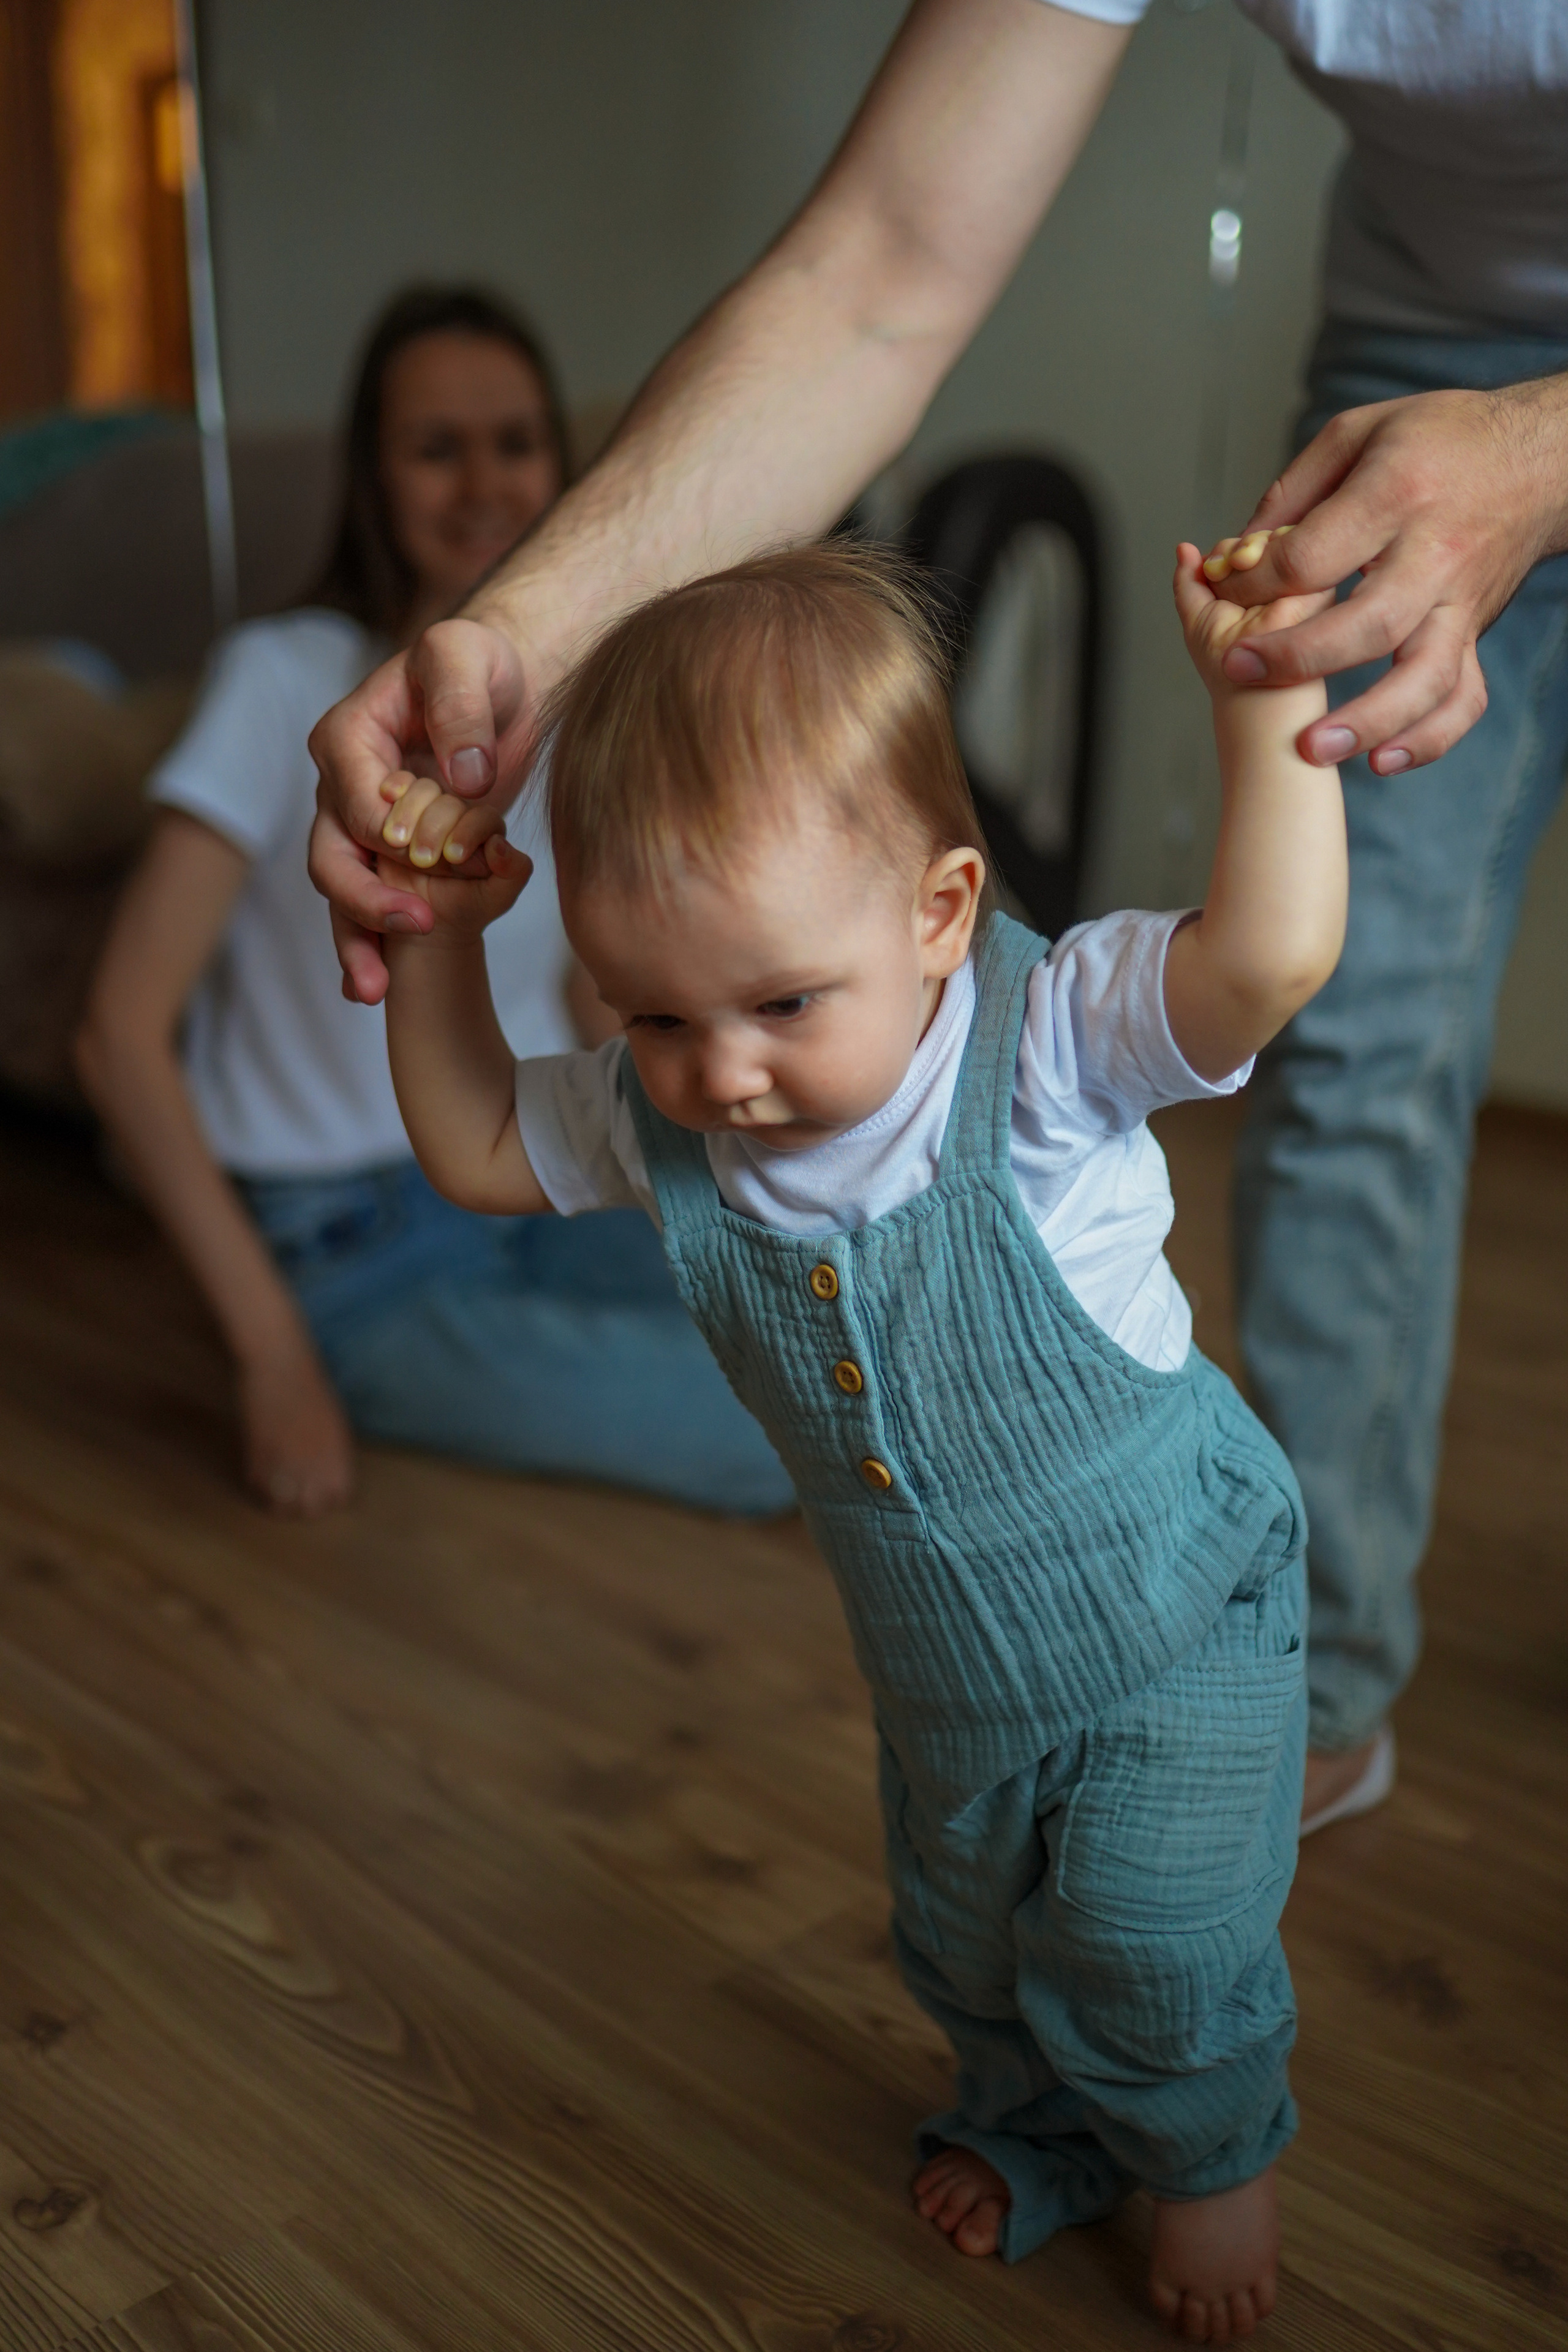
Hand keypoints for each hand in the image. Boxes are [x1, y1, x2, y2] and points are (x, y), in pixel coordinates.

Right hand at [238, 1342, 355, 1516]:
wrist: (279, 1365)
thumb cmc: (310, 1385)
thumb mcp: (333, 1422)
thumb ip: (332, 1451)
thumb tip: (324, 1472)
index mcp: (339, 1456)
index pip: (339, 1498)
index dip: (329, 1498)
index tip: (321, 1491)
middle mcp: (315, 1467)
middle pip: (311, 1510)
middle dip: (305, 1507)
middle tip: (298, 1495)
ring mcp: (285, 1465)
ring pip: (282, 1508)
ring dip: (281, 1503)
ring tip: (279, 1491)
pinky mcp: (257, 1459)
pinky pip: (258, 1489)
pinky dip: (260, 1487)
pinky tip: (263, 1475)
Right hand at [307, 617, 532, 1006]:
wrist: (500, 686)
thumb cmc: (478, 664)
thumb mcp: (466, 658)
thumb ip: (460, 708)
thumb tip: (466, 778)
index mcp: (348, 738)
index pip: (353, 798)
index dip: (386, 830)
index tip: (429, 854)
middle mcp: (343, 789)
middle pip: (332, 856)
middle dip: (364, 900)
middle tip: (415, 923)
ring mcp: (363, 829)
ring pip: (344, 893)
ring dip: (356, 943)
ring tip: (373, 990)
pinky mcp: (394, 857)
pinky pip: (374, 905)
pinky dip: (374, 946)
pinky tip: (377, 988)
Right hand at [374, 800, 531, 942]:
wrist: (416, 923)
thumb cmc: (461, 909)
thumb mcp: (495, 899)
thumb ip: (513, 874)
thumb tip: (501, 843)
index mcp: (487, 831)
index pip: (484, 817)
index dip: (469, 832)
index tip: (453, 856)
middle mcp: (458, 816)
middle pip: (450, 802)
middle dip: (435, 828)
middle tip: (421, 859)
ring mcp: (426, 810)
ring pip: (423, 791)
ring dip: (411, 812)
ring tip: (398, 842)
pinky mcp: (398, 810)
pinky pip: (399, 787)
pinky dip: (394, 788)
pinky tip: (388, 797)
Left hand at [1173, 541, 1332, 706]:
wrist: (1259, 695)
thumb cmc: (1230, 674)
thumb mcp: (1198, 620)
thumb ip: (1189, 582)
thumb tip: (1184, 548)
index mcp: (1259, 590)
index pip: (1244, 548)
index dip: (1225, 552)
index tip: (1213, 573)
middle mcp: (1285, 582)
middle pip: (1261, 535)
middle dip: (1235, 549)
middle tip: (1226, 573)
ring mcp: (1306, 580)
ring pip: (1279, 534)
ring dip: (1251, 549)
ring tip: (1240, 576)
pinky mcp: (1323, 582)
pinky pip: (1297, 543)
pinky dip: (1271, 550)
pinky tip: (1259, 572)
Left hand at [1200, 373, 1567, 771]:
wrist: (1539, 459)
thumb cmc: (1441, 441)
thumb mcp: (1360, 433)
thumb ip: (1294, 491)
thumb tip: (1237, 551)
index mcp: (1398, 495)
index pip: (1313, 556)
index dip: (1255, 581)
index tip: (1222, 587)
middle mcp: (1435, 555)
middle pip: (1368, 624)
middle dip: (1298, 657)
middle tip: (1238, 669)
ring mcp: (1460, 602)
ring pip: (1423, 676)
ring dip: (1368, 721)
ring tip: (1314, 749)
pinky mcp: (1475, 632)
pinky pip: (1463, 698)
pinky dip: (1429, 738)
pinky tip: (1383, 761)